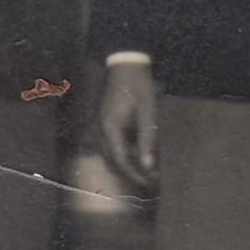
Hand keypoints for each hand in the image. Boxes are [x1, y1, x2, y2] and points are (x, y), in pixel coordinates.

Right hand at [97, 60, 158, 190]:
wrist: (126, 67)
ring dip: (125, 165)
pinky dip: (121, 154)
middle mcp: (100, 129)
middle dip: (129, 173)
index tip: (150, 183)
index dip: (134, 174)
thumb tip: (149, 166)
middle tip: (150, 181)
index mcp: (110, 127)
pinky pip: (108, 146)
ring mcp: (99, 125)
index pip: (120, 160)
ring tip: (146, 170)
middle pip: (111, 161)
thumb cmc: (139, 88)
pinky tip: (136, 154)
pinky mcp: (102, 122)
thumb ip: (147, 140)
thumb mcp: (148, 113)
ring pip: (108, 155)